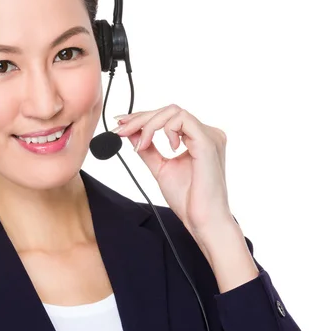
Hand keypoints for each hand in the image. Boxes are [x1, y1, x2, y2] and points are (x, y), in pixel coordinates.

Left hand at [112, 105, 233, 240]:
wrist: (203, 220)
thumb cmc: (188, 199)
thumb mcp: (160, 168)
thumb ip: (148, 149)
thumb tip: (131, 132)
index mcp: (198, 138)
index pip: (168, 117)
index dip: (142, 117)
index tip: (120, 124)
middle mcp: (207, 133)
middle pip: (168, 110)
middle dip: (140, 119)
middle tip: (121, 131)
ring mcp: (210, 135)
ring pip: (173, 111)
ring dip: (149, 125)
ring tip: (141, 145)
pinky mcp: (208, 141)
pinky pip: (182, 120)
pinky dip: (165, 129)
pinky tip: (166, 149)